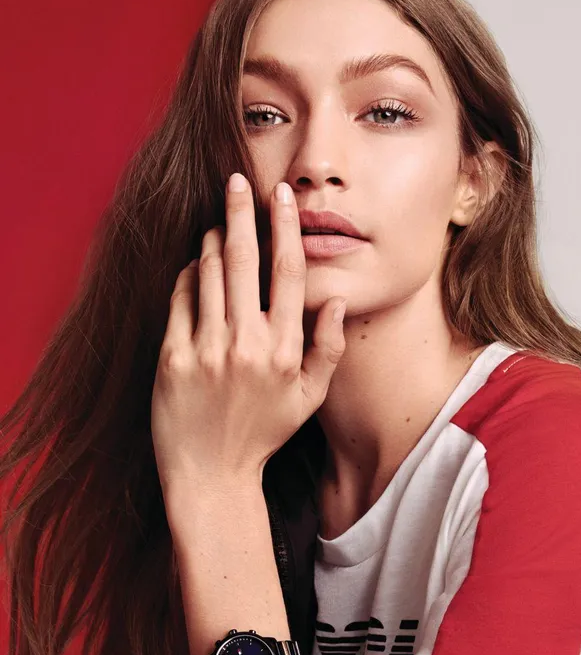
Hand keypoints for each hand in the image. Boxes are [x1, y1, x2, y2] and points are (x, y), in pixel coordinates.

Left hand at [150, 173, 346, 496]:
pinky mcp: (173, 358)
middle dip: (242, 212)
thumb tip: (333, 301)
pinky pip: (179, 300)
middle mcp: (248, 345)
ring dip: (213, 239)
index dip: (286, 229)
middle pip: (246, 261)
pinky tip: (194, 265)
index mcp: (286, 351)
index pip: (289, 274)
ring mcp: (208, 350)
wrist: (212, 474)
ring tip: (218, 222)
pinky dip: (187, 275)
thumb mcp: (309, 399)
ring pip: (209, 273)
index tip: (281, 198)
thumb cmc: (263, 433)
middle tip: (237, 180)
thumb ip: (328, 349)